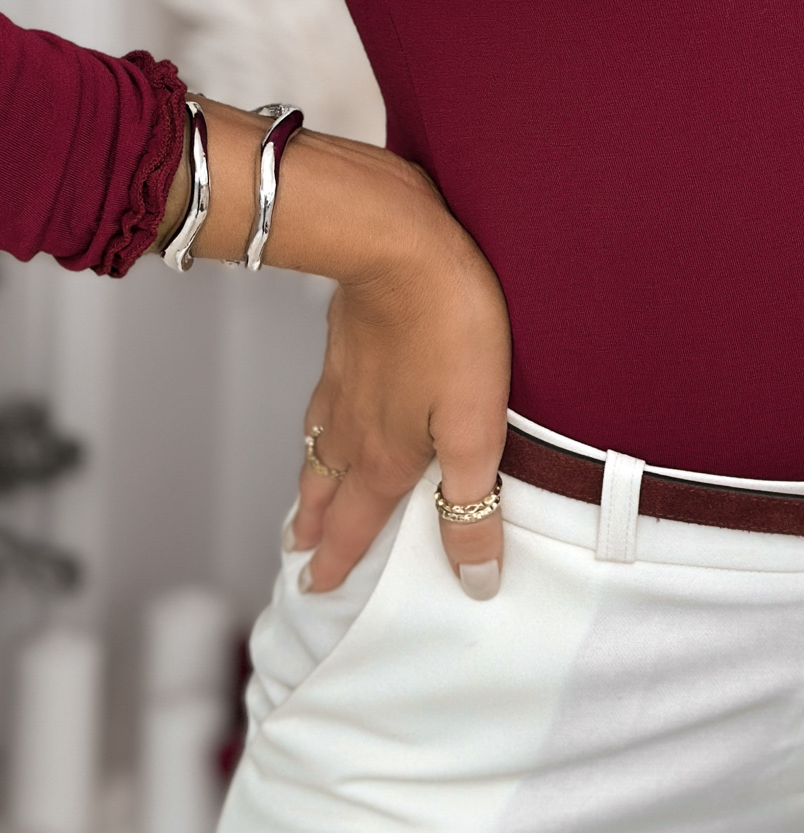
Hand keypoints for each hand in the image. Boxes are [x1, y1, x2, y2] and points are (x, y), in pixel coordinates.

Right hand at [288, 149, 511, 600]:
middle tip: (299, 555)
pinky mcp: (344, 342)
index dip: (340, 561)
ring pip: (318, 448)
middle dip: (315, 529)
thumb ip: (471, 504)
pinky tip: (321, 413)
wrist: (396, 243)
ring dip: (310, 483)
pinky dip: (316, 427)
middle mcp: (351, 428)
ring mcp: (341, 383)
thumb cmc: (445, 327)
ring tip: (302, 502)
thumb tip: (473, 577)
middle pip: (327, 492)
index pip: (358, 527)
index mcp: (383, 457)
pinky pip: (322, 402)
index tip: (319, 589)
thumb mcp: (475, 427)